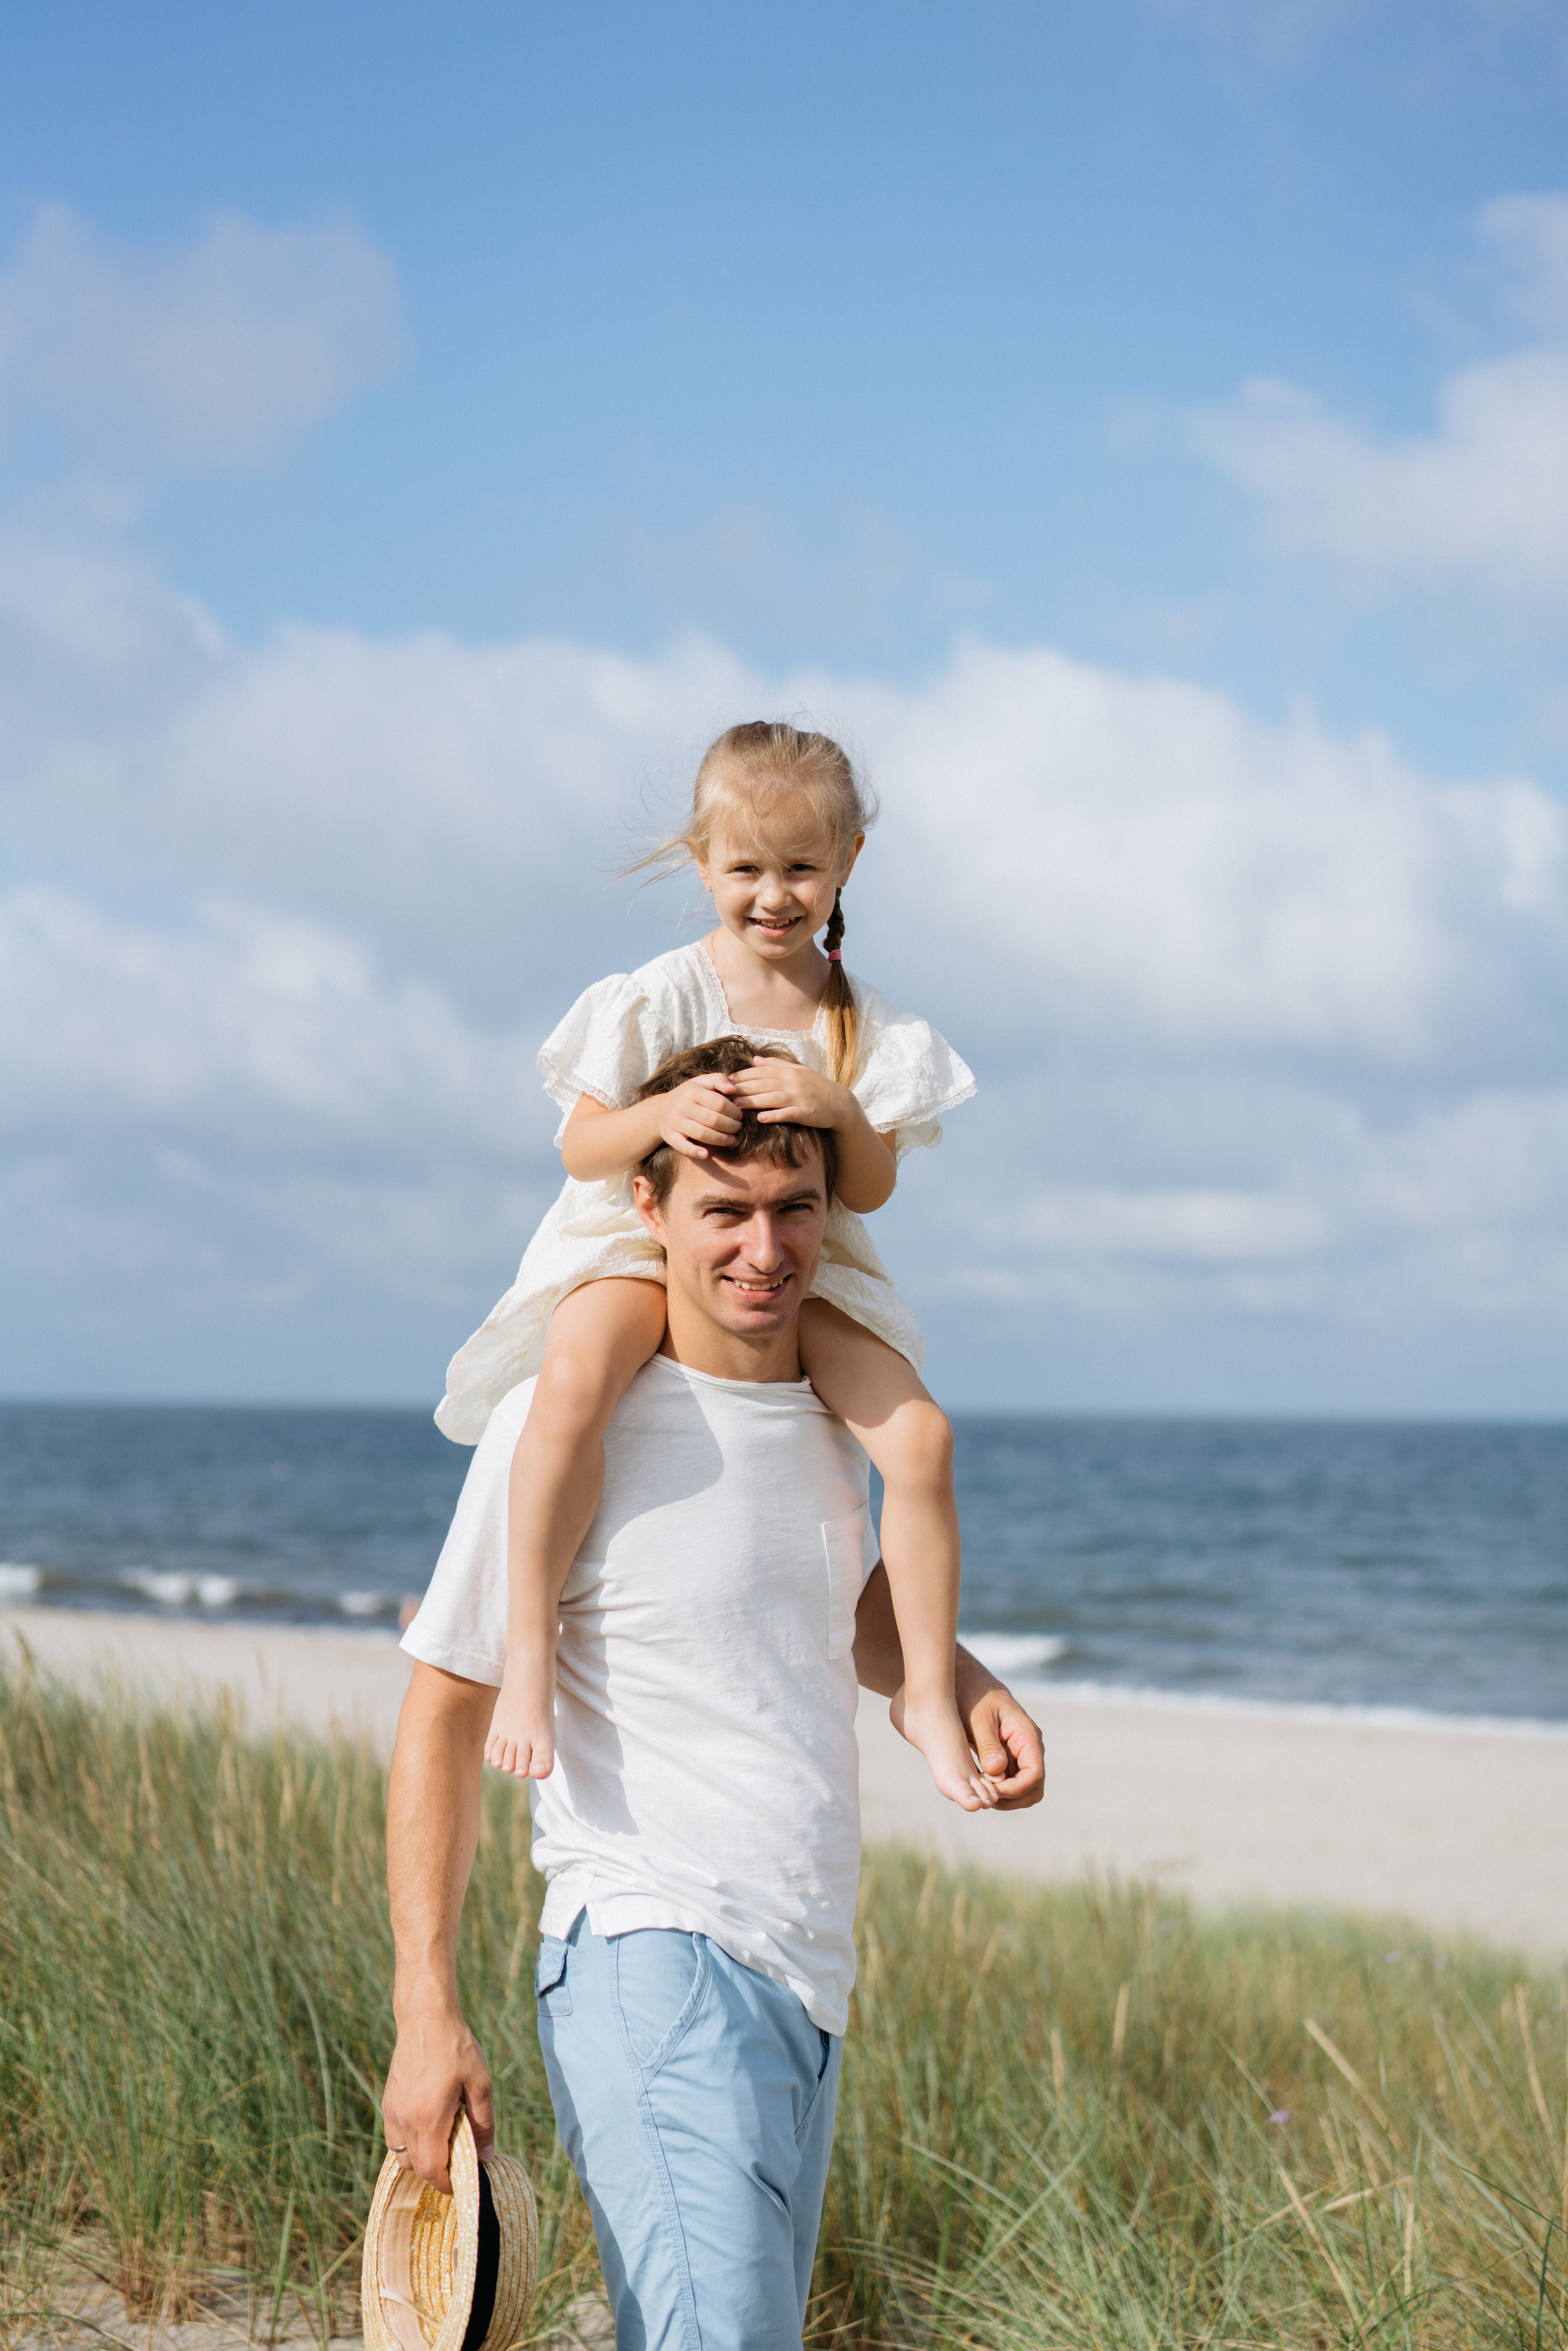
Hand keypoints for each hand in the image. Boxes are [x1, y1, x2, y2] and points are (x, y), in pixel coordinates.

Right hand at [381, 2001, 495, 2192]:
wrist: (426, 2017)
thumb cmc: (457, 2048)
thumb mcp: (481, 2084)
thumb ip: (484, 2123)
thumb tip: (487, 2157)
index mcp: (430, 2116)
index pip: (432, 2169)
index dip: (447, 2183)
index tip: (463, 2180)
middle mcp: (405, 2119)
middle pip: (417, 2166)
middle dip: (438, 2171)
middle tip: (459, 2159)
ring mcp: (393, 2111)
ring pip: (402, 2155)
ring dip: (422, 2158)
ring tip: (443, 2140)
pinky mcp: (388, 2103)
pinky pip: (394, 2138)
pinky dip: (410, 2143)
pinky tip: (428, 2126)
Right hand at [657, 1073, 741, 1159]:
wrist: (660, 1110)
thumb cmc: (688, 1095)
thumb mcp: (701, 1082)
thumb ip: (718, 1079)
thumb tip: (733, 1089)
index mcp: (692, 1091)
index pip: (719, 1103)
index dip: (734, 1111)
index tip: (740, 1116)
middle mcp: (682, 1106)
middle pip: (714, 1120)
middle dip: (731, 1126)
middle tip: (739, 1128)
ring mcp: (675, 1122)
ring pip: (702, 1133)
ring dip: (721, 1139)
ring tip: (732, 1140)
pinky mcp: (670, 1136)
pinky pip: (682, 1145)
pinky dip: (694, 1151)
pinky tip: (705, 1154)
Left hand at [729, 1060, 848, 1129]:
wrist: (839, 1102)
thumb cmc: (816, 1086)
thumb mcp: (797, 1071)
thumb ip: (776, 1065)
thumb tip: (754, 1059)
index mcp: (788, 1071)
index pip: (761, 1071)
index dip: (743, 1075)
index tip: (726, 1080)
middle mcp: (793, 1082)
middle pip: (763, 1084)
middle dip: (743, 1088)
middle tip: (725, 1094)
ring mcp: (799, 1097)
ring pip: (772, 1098)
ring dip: (753, 1102)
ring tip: (737, 1107)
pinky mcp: (806, 1112)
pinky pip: (788, 1113)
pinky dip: (774, 1115)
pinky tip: (761, 1119)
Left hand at [953, 1659, 1044, 1809]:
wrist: (967, 1681)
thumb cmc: (972, 1695)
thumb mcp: (977, 1718)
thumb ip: (988, 1745)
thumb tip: (996, 1771)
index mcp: (1027, 1736)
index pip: (1034, 1775)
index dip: (1015, 1789)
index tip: (991, 1791)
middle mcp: (1029, 1747)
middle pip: (1034, 1788)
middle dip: (1013, 1798)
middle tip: (985, 1797)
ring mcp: (1021, 1753)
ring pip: (1024, 1789)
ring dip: (1006, 1797)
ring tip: (981, 1793)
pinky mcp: (1010, 1757)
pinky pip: (1012, 1782)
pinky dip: (999, 1789)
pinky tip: (978, 1785)